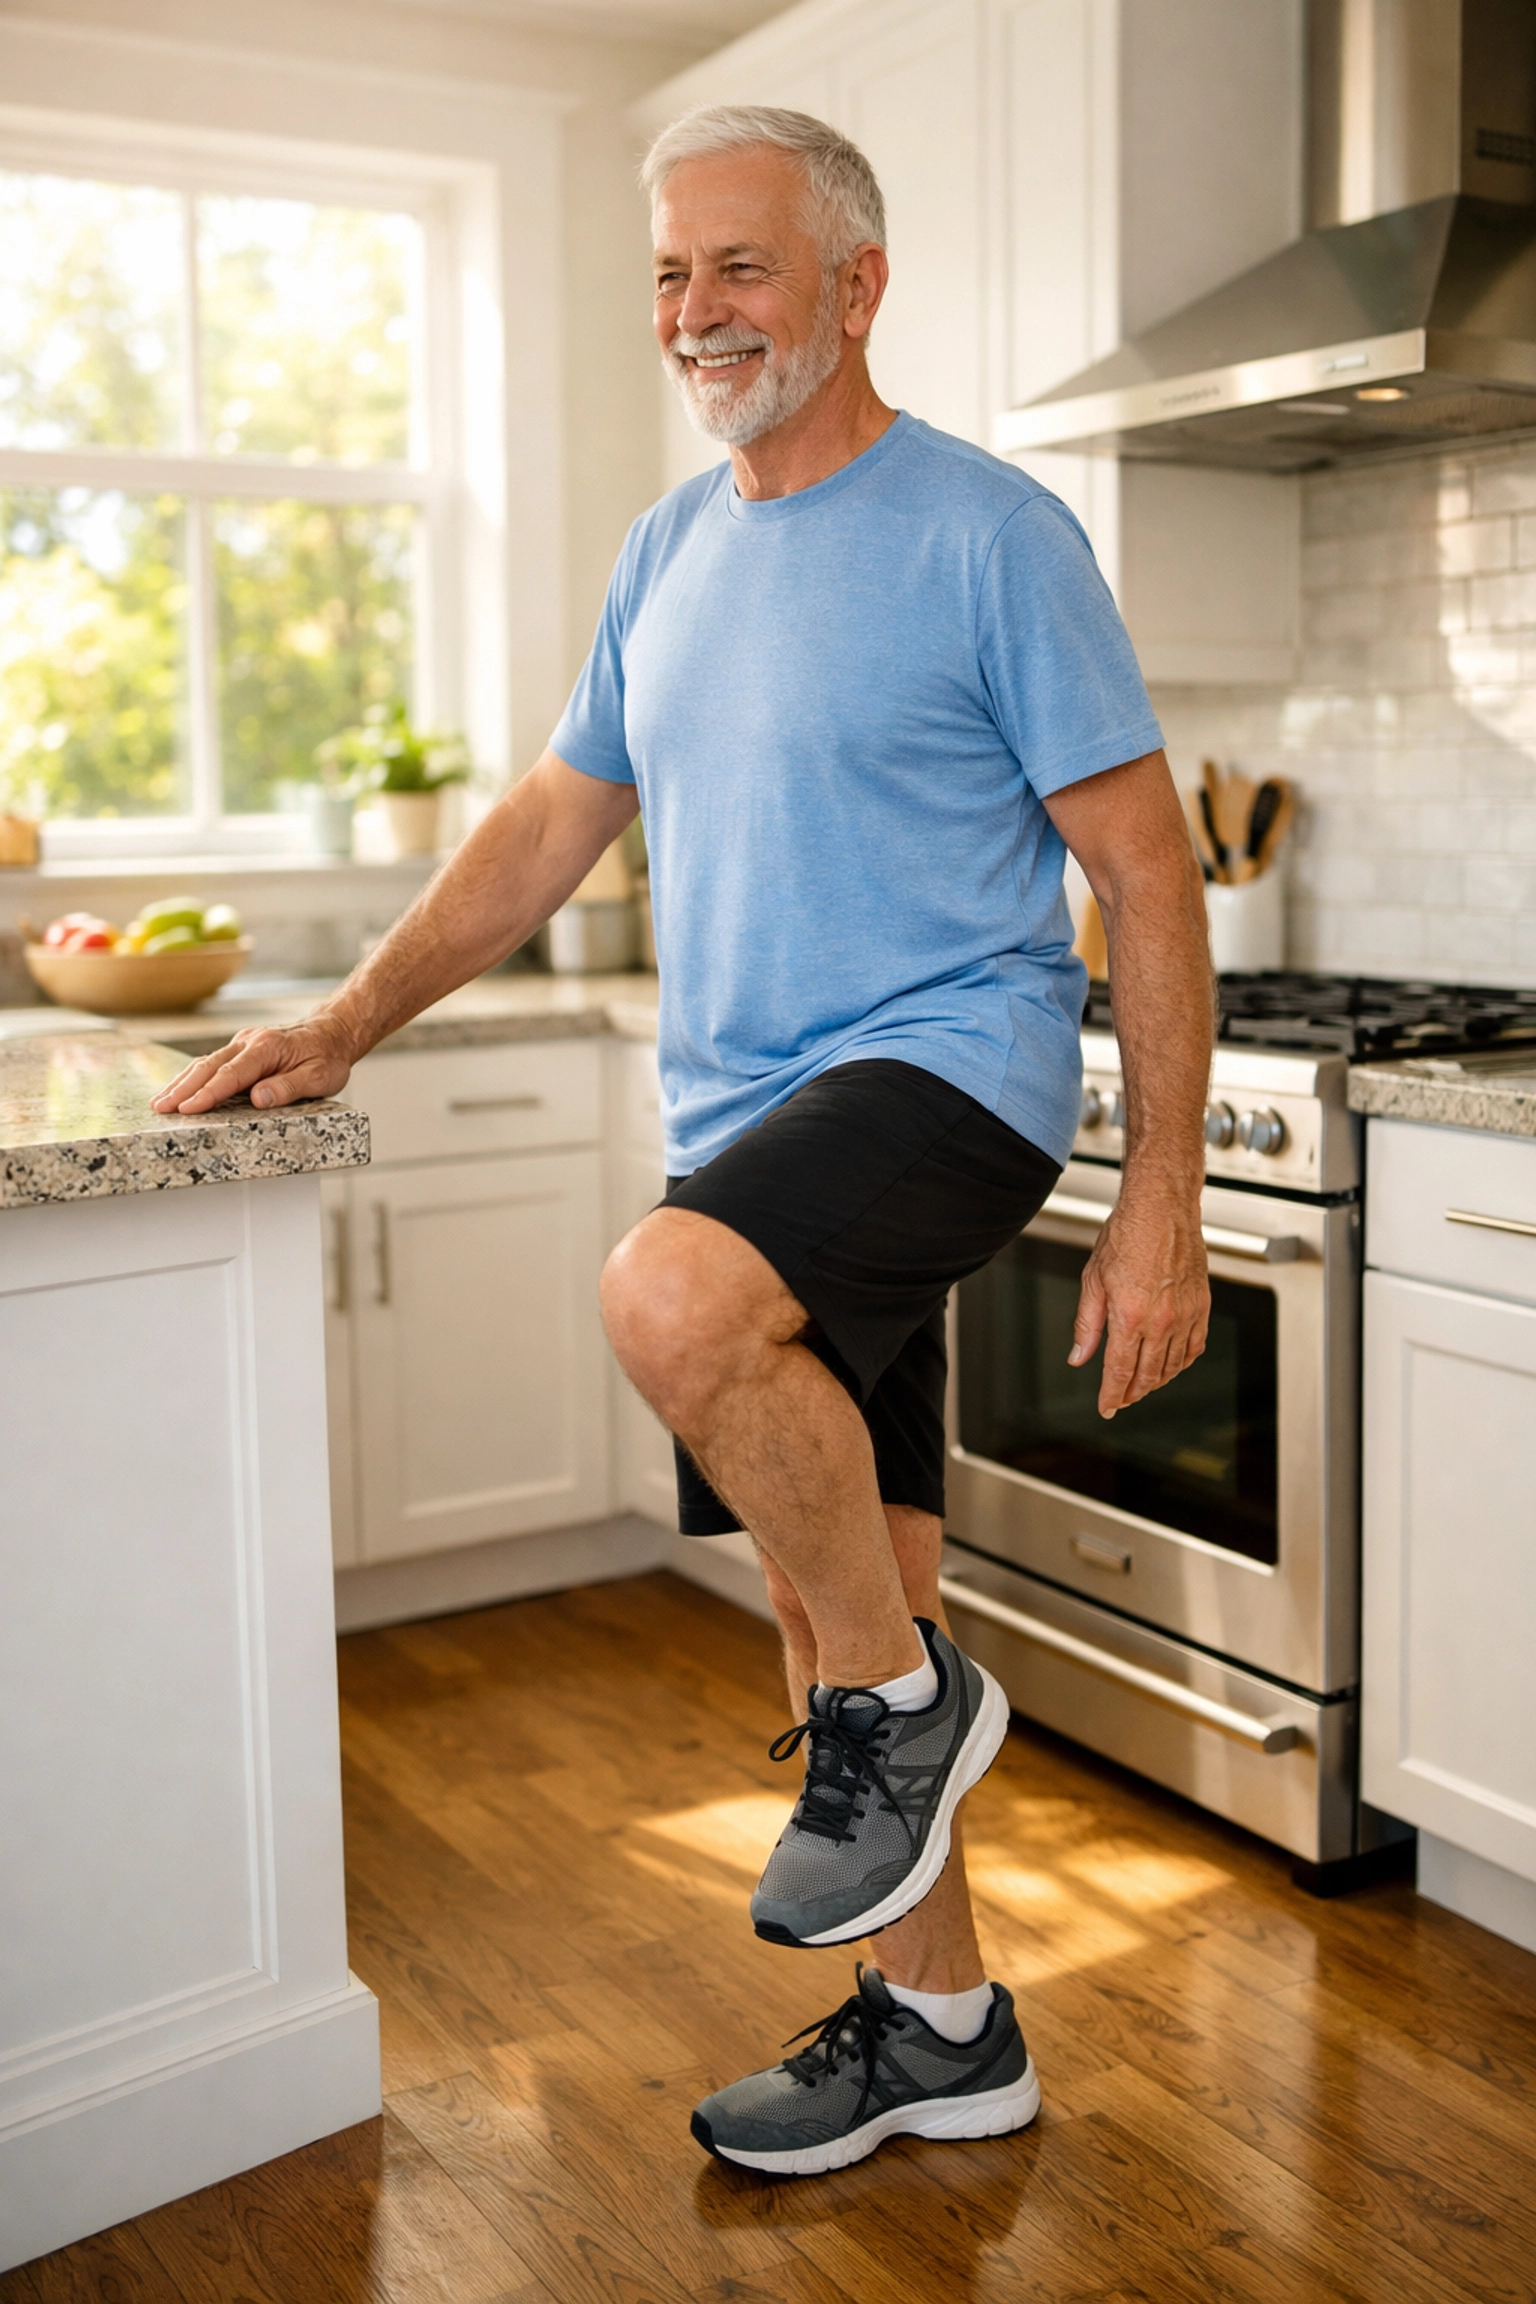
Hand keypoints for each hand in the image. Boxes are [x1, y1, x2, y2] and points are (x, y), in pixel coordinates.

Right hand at [149, 1015, 355, 1115]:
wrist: (332, 1033)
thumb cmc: (327, 1058)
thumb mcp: (320, 1077)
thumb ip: (289, 1087)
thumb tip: (257, 1099)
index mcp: (268, 1048)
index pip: (231, 1075)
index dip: (208, 1093)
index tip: (187, 1109)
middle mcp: (250, 1042)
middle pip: (209, 1066)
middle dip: (182, 1088)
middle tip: (160, 1108)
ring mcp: (242, 1043)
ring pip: (205, 1063)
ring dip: (181, 1083)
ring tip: (159, 1102)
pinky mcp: (241, 1049)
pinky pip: (212, 1063)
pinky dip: (192, 1077)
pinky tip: (178, 1090)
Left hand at [1069, 1192, 1208, 1417]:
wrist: (1162, 1207)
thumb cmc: (1127, 1234)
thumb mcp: (1093, 1280)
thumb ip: (1086, 1325)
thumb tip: (1079, 1356)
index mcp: (1130, 1315)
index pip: (1120, 1371)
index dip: (1111, 1395)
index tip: (1106, 1407)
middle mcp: (1161, 1319)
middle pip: (1147, 1374)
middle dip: (1132, 1393)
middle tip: (1121, 1400)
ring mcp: (1185, 1314)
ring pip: (1173, 1365)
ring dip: (1156, 1382)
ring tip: (1142, 1386)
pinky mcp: (1201, 1305)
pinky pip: (1195, 1346)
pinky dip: (1182, 1362)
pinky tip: (1172, 1365)